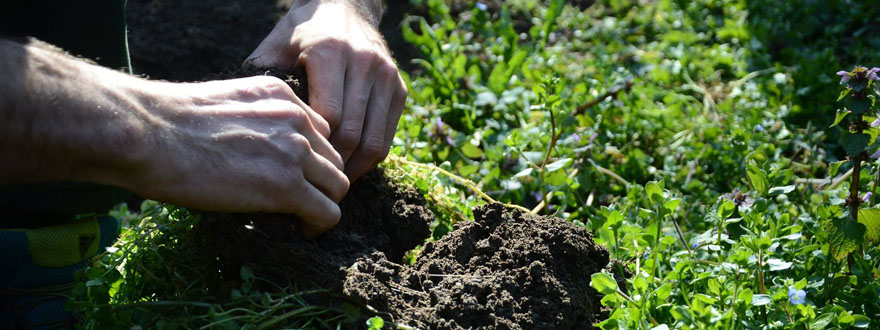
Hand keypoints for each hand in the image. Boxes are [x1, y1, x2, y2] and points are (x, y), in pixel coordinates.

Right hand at [134, 76, 348, 236]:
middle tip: (301, 200)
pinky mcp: (287, 186)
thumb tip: (253, 151)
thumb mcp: (223, 104)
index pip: (320, 130)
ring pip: (338, 186)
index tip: (295, 174)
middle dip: (321, 181)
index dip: (311, 156)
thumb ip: (252, 120)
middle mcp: (296, 118)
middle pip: (334, 157)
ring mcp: (295, 151)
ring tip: (301, 218)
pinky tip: (300, 231)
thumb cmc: (166, 123)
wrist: (149, 134)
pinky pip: (327, 212)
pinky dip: (318, 226)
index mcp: (281, 95)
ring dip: (322, 204)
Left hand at [245, 0, 406, 180]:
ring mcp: (386, 76)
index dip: (314, 148)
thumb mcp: (276, 46)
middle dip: (333, 166)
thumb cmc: (302, 32)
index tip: (296, 166)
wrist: (345, 5)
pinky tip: (349, 166)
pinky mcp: (399, 88)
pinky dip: (370, 157)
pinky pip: (387, 136)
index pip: (329, 118)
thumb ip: (262, 77)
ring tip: (332, 182)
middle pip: (353, 134)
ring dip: (354, 169)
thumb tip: (244, 120)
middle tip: (312, 186)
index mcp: (331, 53)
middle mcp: (365, 63)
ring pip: (374, 141)